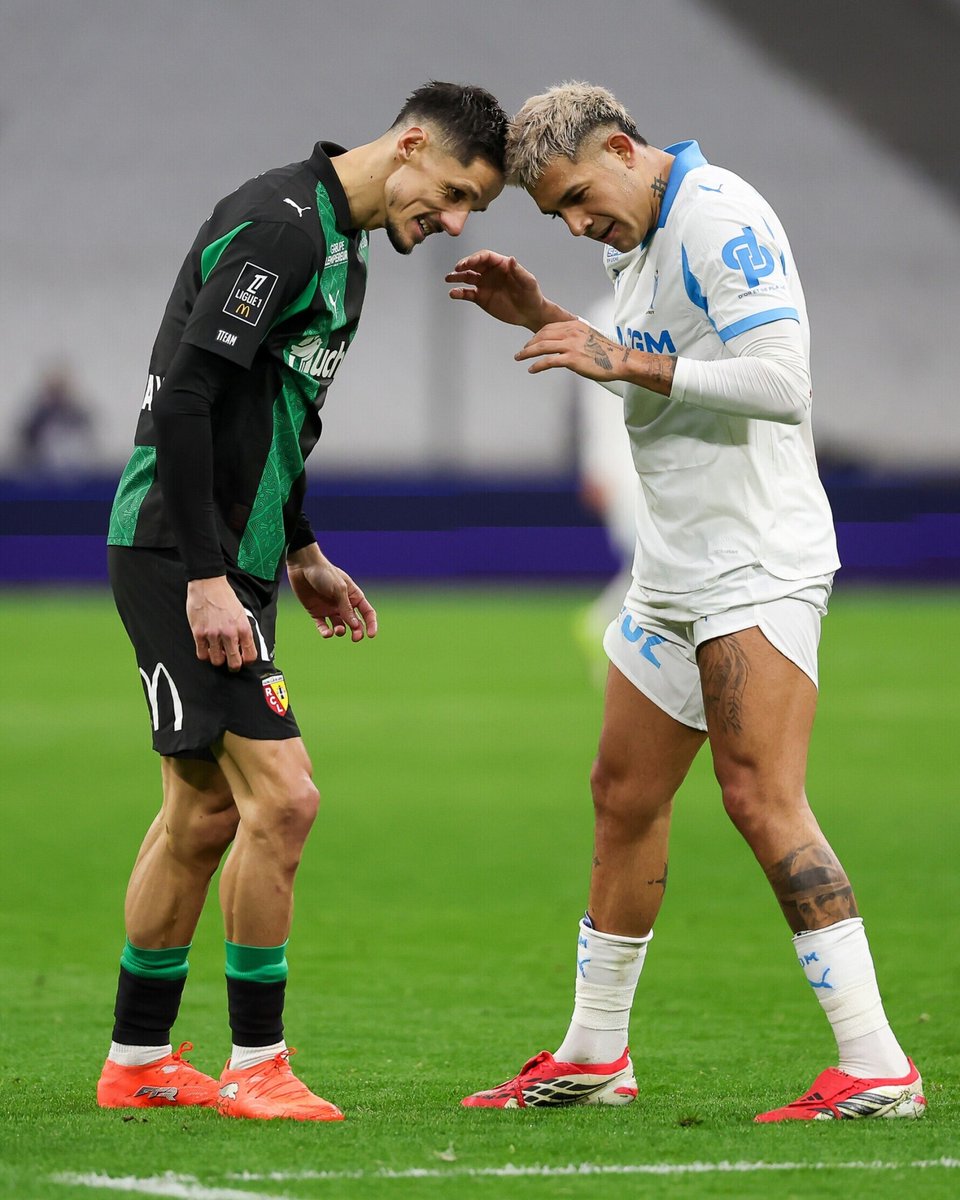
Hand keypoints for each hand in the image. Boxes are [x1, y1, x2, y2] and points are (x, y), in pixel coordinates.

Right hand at [186, 576, 257, 670]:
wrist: (208, 584)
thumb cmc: (226, 598)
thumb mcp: (242, 614)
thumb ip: (243, 631)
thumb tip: (243, 648)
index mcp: (243, 628)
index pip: (250, 656)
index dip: (247, 661)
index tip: (243, 659)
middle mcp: (229, 633)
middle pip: (234, 663)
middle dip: (233, 666)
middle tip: (231, 663)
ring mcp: (213, 634)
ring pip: (217, 661)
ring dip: (218, 660)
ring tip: (218, 652)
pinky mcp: (199, 633)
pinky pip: (202, 654)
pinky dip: (205, 654)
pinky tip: (207, 648)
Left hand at [287, 546, 376, 641]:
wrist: (303, 566)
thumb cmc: (324, 573)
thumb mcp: (339, 589)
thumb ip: (346, 608)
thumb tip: (355, 626)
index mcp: (354, 596)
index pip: (367, 613)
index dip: (371, 624)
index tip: (371, 635)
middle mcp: (343, 604)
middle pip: (355, 623)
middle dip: (357, 632)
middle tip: (356, 638)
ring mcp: (330, 609)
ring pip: (340, 626)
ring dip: (341, 631)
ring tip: (339, 630)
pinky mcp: (316, 612)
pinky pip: (323, 626)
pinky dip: (325, 632)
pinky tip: (327, 633)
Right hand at [446, 250, 562, 330]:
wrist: (530, 313)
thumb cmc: (532, 295)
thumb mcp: (528, 282)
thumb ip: (519, 271)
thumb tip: (511, 259)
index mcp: (501, 265)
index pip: (485, 257)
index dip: (475, 258)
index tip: (468, 263)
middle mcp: (491, 273)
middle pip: (474, 265)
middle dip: (464, 265)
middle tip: (457, 268)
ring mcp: (484, 285)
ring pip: (467, 277)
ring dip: (457, 277)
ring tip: (448, 278)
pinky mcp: (481, 298)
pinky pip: (467, 293)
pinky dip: (459, 293)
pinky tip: (453, 294)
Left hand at [515, 321, 628, 381]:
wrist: (620, 361)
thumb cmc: (608, 353)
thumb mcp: (590, 338)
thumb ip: (576, 338)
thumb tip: (565, 347)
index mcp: (575, 325)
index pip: (550, 327)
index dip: (537, 335)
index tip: (531, 342)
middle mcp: (571, 332)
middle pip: (543, 335)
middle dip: (529, 343)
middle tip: (521, 351)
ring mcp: (571, 345)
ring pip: (542, 346)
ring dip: (527, 352)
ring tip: (519, 358)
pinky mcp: (571, 359)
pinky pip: (548, 361)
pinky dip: (537, 365)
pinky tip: (531, 369)